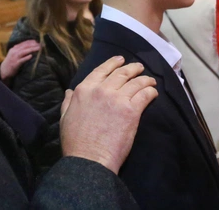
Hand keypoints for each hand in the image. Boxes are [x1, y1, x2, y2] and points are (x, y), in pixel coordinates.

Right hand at [0, 40, 40, 81]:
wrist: (3, 70)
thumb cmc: (11, 61)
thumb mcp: (14, 53)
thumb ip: (21, 50)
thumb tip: (31, 46)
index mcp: (15, 48)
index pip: (24, 43)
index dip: (32, 42)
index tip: (38, 41)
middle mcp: (14, 51)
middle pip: (25, 46)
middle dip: (33, 45)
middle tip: (41, 44)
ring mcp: (14, 57)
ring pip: (24, 52)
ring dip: (31, 49)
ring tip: (38, 48)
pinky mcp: (15, 64)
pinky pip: (21, 60)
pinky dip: (26, 57)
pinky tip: (31, 56)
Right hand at [60, 56, 157, 173]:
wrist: (89, 159)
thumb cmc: (75, 142)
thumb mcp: (65, 118)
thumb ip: (68, 102)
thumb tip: (70, 91)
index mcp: (84, 90)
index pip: (101, 70)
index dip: (113, 63)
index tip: (120, 60)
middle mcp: (101, 90)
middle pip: (121, 73)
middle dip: (132, 68)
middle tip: (139, 68)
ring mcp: (117, 99)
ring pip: (136, 82)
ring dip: (145, 79)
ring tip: (150, 81)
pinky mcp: (131, 110)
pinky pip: (144, 95)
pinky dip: (150, 92)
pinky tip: (153, 93)